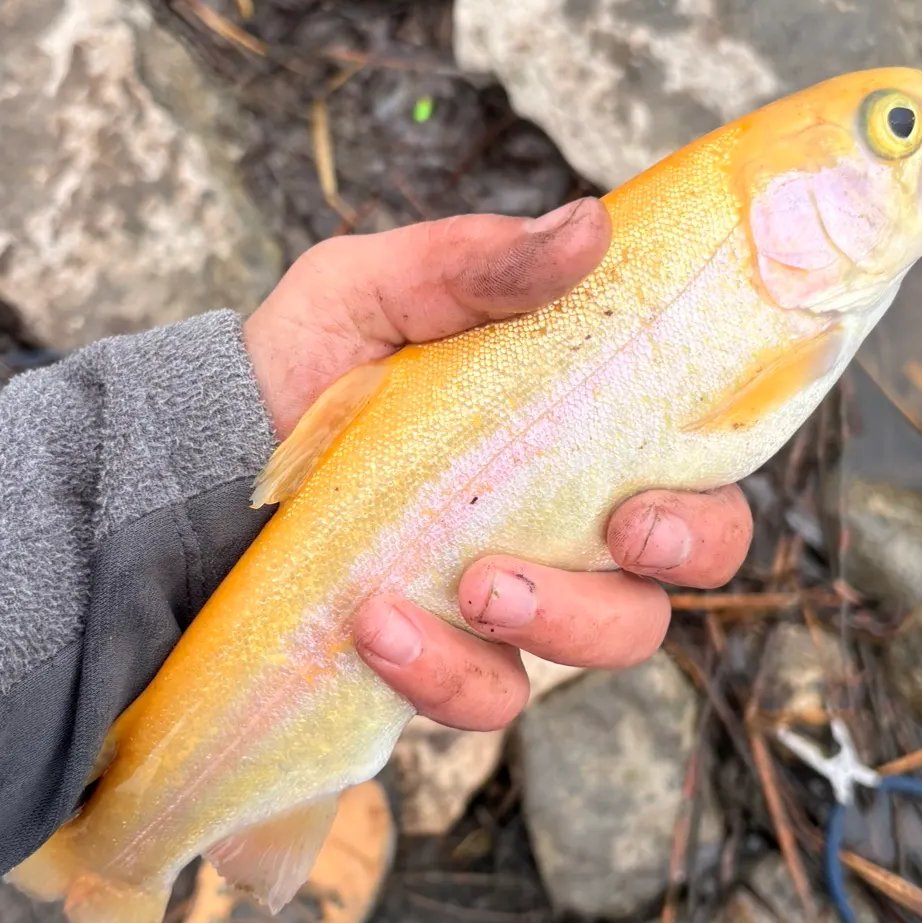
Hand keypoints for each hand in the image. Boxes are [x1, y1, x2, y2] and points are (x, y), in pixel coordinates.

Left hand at [243, 203, 752, 731]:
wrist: (208, 459)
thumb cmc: (307, 360)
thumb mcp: (372, 285)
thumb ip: (473, 260)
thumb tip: (589, 225)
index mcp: (575, 416)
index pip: (698, 458)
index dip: (712, 489)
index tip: (654, 499)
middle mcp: (568, 507)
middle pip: (690, 559)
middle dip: (678, 557)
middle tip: (616, 535)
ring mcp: (517, 587)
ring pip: (611, 637)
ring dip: (559, 621)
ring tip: (471, 586)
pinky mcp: (450, 652)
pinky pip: (489, 697)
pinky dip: (447, 673)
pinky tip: (378, 626)